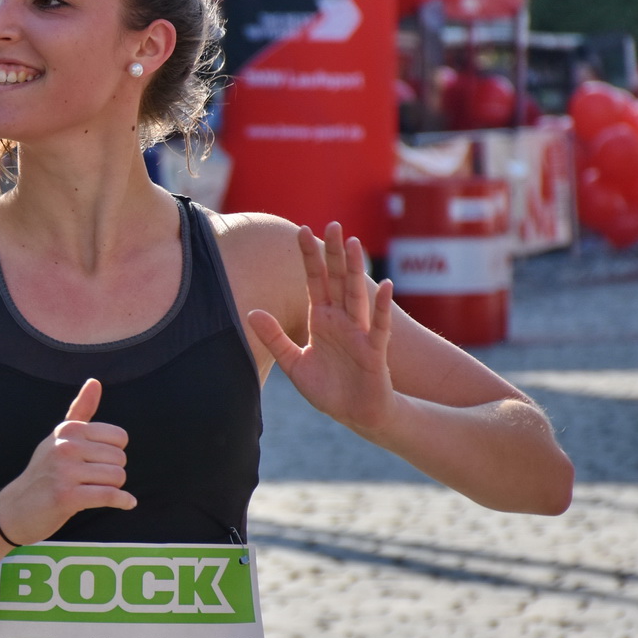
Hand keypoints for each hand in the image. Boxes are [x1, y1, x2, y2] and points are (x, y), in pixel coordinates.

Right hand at [0, 378, 134, 543]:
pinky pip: (109, 495)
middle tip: (93, 481)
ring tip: (95, 491)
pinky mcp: (66, 496)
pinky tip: (127, 503)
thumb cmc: (44, 471)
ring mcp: (64, 471)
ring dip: (114, 489)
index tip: (97, 462)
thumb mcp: (59, 437)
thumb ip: (80, 410)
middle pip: (119, 458)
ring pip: (117, 477)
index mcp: (68, 430)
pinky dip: (123, 501)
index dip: (113, 452)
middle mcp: (65, 446)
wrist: (16, 508)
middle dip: (113, 472)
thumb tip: (95, 381)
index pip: (119, 437)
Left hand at [247, 222, 396, 435]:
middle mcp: (342, 320)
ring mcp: (359, 333)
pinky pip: (378, 326)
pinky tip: (385, 285)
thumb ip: (274, 338)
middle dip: (334, 253)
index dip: (309, 258)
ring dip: (355, 270)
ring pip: (357, 296)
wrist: (355, 414)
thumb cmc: (328, 388)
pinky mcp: (374, 352)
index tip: (301, 231)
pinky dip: (381, 308)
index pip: (315, 281)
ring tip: (353, 243)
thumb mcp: (293, 364)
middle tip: (332, 223)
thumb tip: (251, 312)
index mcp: (321, 319)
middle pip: (336, 280)